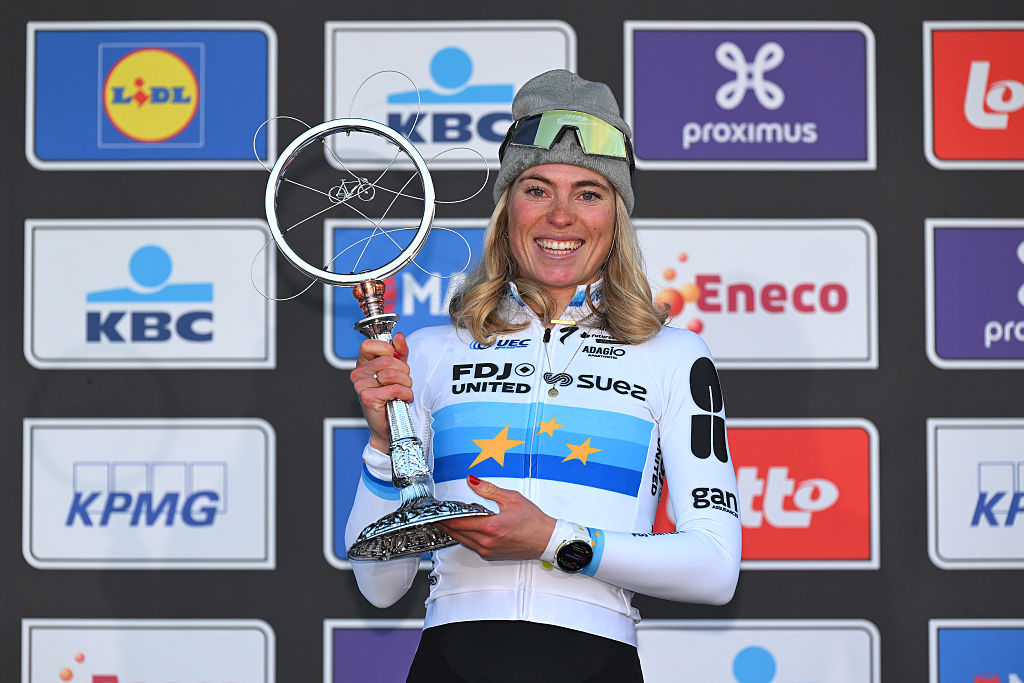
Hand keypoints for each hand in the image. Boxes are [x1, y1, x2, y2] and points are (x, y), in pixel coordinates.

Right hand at [349, 332, 412, 451]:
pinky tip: (403, 398)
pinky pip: (393, 389)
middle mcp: (358, 373)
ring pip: (392, 374)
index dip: (387, 349)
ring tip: (404, 390)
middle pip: (387, 360)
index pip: (370, 344)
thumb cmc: (391, 396)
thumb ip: (400, 352)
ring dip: (406, 383)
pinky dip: (405, 394)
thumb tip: (399, 337)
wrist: (388, 424)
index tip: (395, 359)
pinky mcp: (367, 398)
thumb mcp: (398, 369)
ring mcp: (361, 386)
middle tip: (405, 380)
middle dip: (404, 371)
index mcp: (363, 363)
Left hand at [438, 476, 556, 560]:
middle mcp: (487, 542)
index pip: (458, 521)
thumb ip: (488, 489)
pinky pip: (471, 545)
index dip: (444, 515)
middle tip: (436, 514)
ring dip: (453, 530)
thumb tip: (472, 481)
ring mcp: (488, 550)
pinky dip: (464, 536)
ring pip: (461, 540)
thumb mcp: (511, 498)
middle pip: (456, 533)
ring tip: (446, 520)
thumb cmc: (533, 521)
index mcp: (490, 527)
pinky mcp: (490, 554)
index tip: (437, 509)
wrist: (545, 540)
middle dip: (444, 523)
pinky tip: (464, 528)